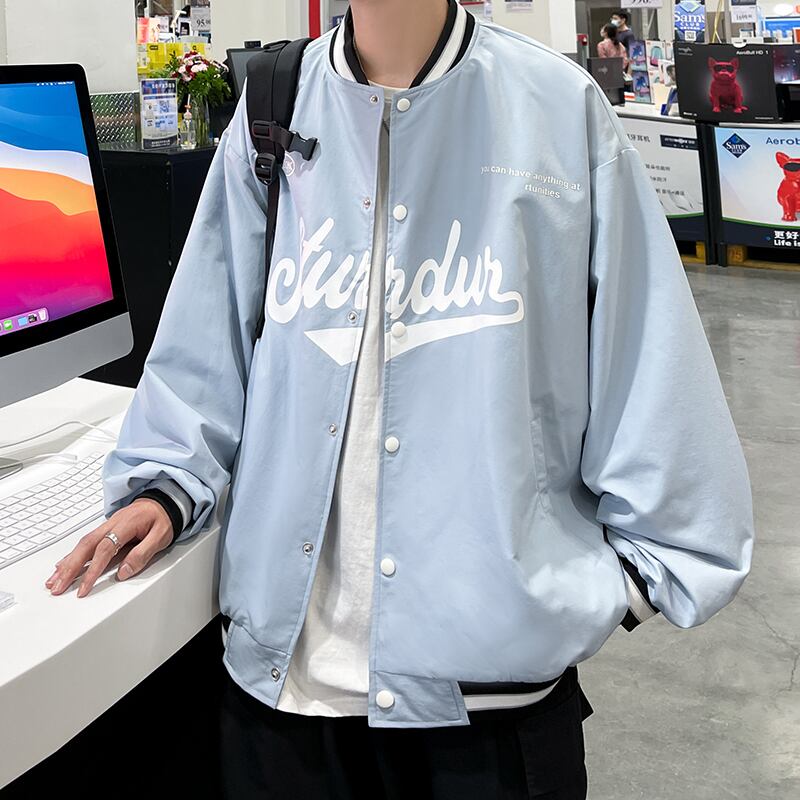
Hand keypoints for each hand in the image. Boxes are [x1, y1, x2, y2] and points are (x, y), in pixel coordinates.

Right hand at [45, 499, 173, 597]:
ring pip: (82, 544)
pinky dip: (72, 555)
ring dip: (67, 563)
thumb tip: (124, 573)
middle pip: (85, 546)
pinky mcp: (106, 529)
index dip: (93, 569)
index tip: (84, 587)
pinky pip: (85, 542)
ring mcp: (107, 525)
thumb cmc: (163, 518)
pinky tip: (63, 565)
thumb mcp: (161, 536)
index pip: (105, 549)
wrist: (164, 500)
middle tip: (58, 587)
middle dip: (70, 568)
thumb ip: (142, 554)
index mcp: (125, 524)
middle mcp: (112, 524)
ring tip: (54, 580)